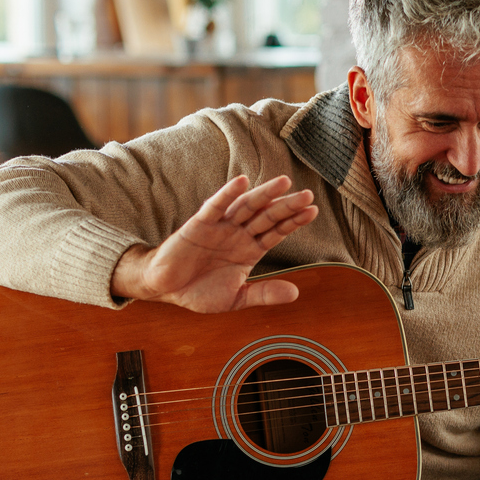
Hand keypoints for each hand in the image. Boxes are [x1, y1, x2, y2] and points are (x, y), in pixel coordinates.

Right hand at [109, 174, 318, 312]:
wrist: (165, 289)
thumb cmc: (199, 291)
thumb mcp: (236, 298)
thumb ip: (264, 294)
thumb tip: (295, 293)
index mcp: (249, 250)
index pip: (276, 231)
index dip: (294, 221)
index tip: (313, 210)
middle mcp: (238, 234)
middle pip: (266, 216)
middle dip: (287, 205)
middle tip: (307, 194)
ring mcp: (220, 227)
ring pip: (246, 207)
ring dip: (264, 194)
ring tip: (284, 182)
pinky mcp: (199, 225)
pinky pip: (215, 207)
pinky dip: (227, 194)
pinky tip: (241, 182)